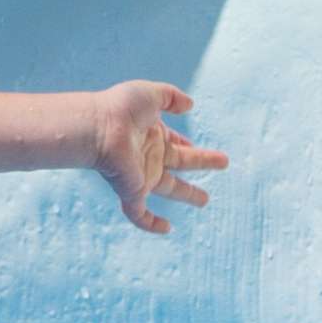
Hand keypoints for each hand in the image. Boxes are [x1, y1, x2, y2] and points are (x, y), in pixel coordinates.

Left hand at [93, 83, 225, 233]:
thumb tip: (190, 104)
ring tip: (205, 200)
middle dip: (201, 164)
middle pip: (179, 163)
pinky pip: (140, 214)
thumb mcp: (151, 93)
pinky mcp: (132, 192)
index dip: (186, 144)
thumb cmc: (121, 108)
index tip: (196, 146)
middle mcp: (148, 156)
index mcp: (152, 134)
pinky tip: (167, 229)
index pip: (174, 142)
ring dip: (189, 194)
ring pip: (169, 189)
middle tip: (223, 164)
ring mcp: (141, 175)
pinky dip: (152, 223)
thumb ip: (171, 96)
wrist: (98, 128)